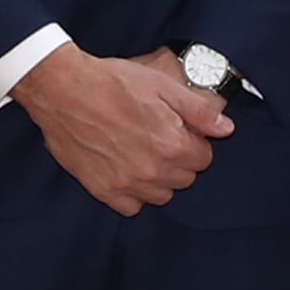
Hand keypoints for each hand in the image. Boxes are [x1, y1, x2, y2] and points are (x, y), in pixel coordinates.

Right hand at [11, 44, 229, 216]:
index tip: (179, 131)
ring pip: (161, 196)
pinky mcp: (103, 190)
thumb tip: (226, 130)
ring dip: (158, 179)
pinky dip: (133, 193)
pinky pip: (132, 207)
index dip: (194, 142)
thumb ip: (198, 111)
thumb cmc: (112, 82)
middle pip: (184, 179)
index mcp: (172, 144)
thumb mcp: (162, 86)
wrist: (63, 89)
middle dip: (178, 160)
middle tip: (158, 138)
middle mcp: (152, 170)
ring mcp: (127, 183)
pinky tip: (125, 170)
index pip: (204, 159)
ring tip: (141, 153)